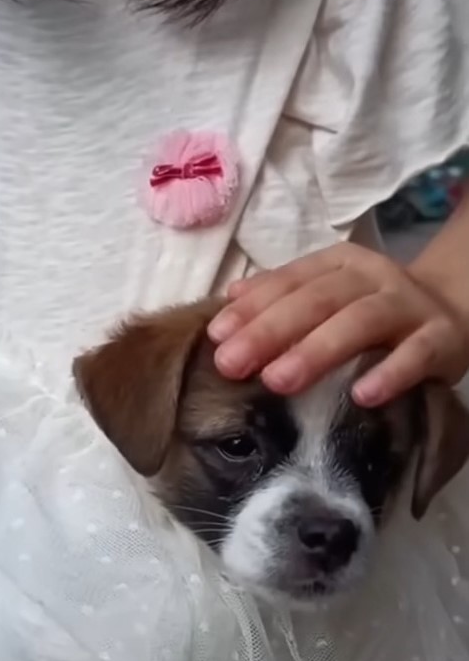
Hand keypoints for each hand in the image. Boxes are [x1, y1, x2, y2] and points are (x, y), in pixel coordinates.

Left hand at [207, 242, 468, 406]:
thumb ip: (278, 295)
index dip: (251, 308)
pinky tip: (361, 396)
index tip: (215, 337)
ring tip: (278, 381)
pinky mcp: (442, 339)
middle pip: (316, 300)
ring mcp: (409, 307)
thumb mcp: (323, 295)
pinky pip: (417, 355)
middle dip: (270, 332)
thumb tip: (228, 298)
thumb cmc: (367, 310)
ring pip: (360, 323)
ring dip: (317, 351)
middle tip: (231, 364)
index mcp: (337, 264)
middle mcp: (372, 278)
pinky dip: (390, 374)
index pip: (288, 281)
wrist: (446, 312)